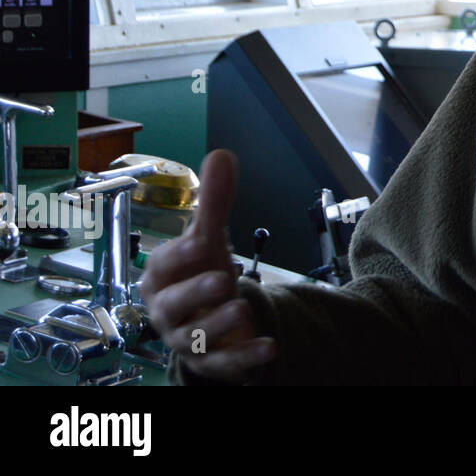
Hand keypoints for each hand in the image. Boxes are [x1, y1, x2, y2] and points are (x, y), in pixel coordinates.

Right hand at [139, 149, 275, 382]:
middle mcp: (168, 312)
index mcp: (161, 278)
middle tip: (222, 278)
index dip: (180, 254)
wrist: (209, 322)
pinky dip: (247, 358)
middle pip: (172, 306)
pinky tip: (270, 347)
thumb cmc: (199, 275)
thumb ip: (215, 202)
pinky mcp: (214, 363)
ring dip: (219, 324)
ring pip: (196, 338)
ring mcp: (189, 341)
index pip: (164, 265)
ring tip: (242, 307)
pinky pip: (226, 364)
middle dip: (195, 293)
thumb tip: (221, 155)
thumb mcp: (208, 240)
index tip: (201, 240)